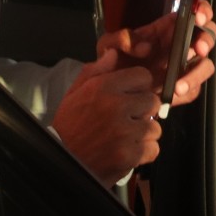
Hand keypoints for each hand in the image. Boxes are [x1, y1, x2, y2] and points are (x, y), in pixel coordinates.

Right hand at [52, 49, 162, 186]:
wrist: (60, 162)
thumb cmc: (68, 126)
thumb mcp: (75, 93)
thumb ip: (95, 71)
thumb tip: (113, 54)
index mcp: (103, 87)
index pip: (143, 76)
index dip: (139, 87)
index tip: (131, 97)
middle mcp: (116, 106)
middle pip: (152, 101)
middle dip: (143, 111)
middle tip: (129, 120)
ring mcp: (124, 132)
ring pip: (155, 127)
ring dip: (143, 134)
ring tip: (125, 138)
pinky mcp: (129, 155)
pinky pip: (153, 149)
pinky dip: (143, 153)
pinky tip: (127, 152)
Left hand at [96, 0, 215, 108]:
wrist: (111, 90)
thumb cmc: (113, 60)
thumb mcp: (108, 44)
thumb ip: (119, 39)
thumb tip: (145, 48)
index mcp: (168, 28)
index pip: (194, 11)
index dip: (202, 9)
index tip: (197, 16)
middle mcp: (182, 45)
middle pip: (208, 35)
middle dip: (206, 39)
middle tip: (197, 47)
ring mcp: (185, 67)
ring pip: (206, 64)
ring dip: (198, 71)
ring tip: (178, 83)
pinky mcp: (184, 89)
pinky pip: (195, 89)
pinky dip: (188, 90)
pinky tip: (173, 94)